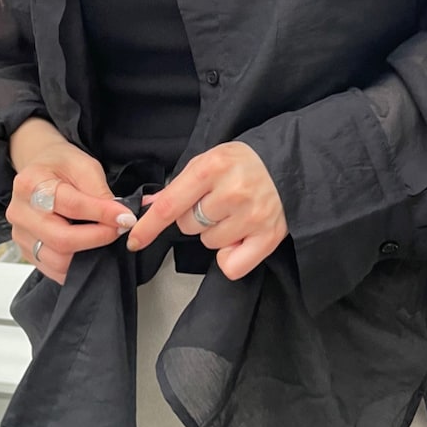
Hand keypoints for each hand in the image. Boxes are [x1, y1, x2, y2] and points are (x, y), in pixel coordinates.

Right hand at [7, 139, 135, 284]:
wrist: (40, 170)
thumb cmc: (60, 166)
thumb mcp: (83, 166)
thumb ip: (99, 192)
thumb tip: (120, 218)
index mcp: (31, 184)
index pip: (71, 205)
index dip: (102, 214)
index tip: (126, 217)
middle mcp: (20, 212)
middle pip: (61, 239)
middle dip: (98, 237)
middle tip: (119, 230)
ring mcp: (21, 235)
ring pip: (58, 260)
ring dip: (89, 254)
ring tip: (106, 237)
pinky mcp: (27, 252)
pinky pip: (54, 269)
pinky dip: (77, 265)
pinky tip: (91, 251)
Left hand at [126, 142, 287, 280]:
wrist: (292, 163)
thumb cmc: (245, 162)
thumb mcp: (209, 160)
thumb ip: (179, 185)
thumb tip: (147, 207)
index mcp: (211, 168)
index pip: (169, 205)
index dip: (148, 227)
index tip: (134, 240)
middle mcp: (231, 192)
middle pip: (188, 226)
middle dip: (195, 218)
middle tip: (217, 202)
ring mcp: (251, 216)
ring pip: (209, 243)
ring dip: (216, 233)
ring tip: (235, 213)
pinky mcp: (269, 236)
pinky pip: (231, 265)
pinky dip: (231, 257)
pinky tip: (242, 236)